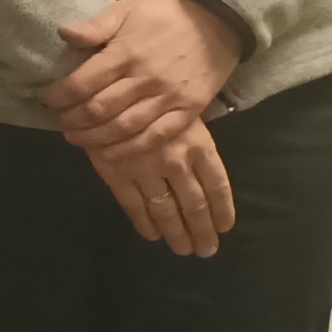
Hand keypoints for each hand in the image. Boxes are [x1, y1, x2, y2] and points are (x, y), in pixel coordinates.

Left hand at [41, 0, 244, 159]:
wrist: (218, 22)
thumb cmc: (165, 15)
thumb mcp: (127, 9)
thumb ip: (95, 26)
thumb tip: (62, 34)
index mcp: (126, 53)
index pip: (82, 82)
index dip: (59, 96)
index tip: (47, 98)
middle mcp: (145, 79)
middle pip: (99, 109)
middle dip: (73, 120)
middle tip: (60, 122)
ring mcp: (168, 98)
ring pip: (124, 128)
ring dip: (95, 138)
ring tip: (77, 138)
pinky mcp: (187, 112)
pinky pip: (155, 138)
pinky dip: (129, 150)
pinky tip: (110, 153)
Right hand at [84, 106, 237, 257]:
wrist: (107, 81)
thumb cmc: (152, 91)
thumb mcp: (184, 110)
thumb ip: (195, 143)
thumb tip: (206, 178)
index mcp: (198, 143)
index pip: (216, 184)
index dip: (222, 209)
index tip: (224, 227)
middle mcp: (176, 159)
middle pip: (194, 203)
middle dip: (202, 230)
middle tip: (206, 250)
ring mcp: (146, 167)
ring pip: (166, 208)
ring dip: (177, 232)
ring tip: (185, 249)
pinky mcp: (117, 171)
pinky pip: (133, 204)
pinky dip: (144, 222)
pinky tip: (152, 235)